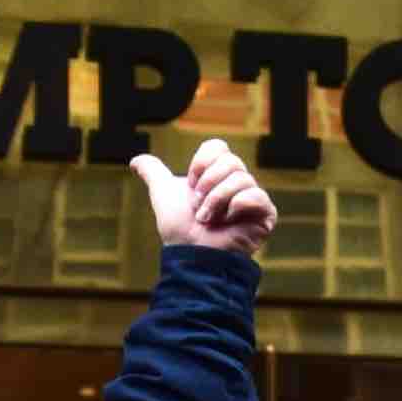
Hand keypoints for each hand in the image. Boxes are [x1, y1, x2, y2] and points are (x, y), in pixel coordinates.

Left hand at [136, 138, 277, 256]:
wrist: (190, 253)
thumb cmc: (179, 228)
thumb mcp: (163, 194)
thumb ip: (153, 174)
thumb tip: (136, 161)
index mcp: (219, 174)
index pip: (218, 147)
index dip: (201, 164)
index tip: (191, 186)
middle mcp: (238, 183)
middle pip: (231, 161)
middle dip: (208, 185)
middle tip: (199, 206)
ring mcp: (253, 199)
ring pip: (241, 178)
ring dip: (217, 200)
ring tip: (208, 219)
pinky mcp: (265, 215)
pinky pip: (256, 196)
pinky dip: (237, 207)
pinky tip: (228, 222)